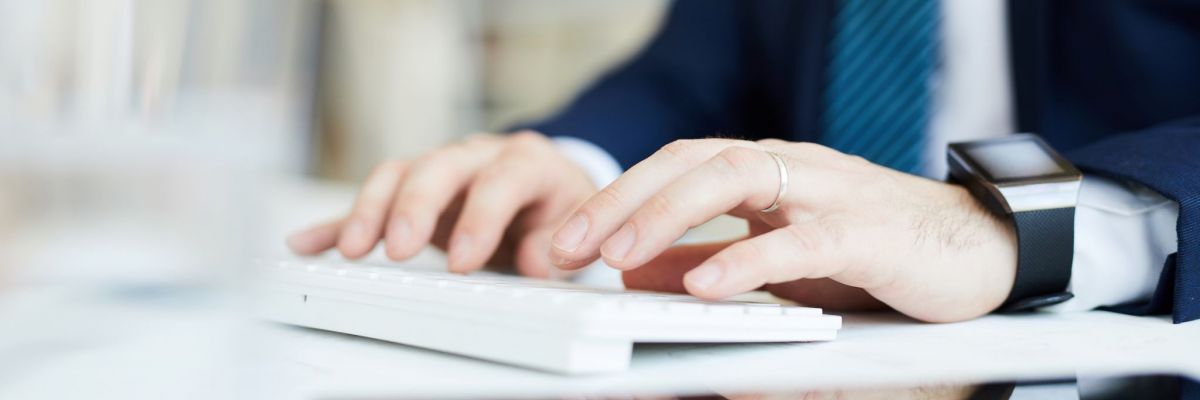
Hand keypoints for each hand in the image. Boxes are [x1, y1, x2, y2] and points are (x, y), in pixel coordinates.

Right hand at [287, 131, 596, 276]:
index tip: (463, 262)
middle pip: (437, 167)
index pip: (500, 179)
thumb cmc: (561, 205)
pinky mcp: (412, 192)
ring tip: (352, 250)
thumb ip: (557, 240)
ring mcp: (440, 169)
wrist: (550, 187)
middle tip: (398, 250)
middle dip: (413, 207)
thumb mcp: (576, 223)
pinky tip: (306, 243)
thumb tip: (536, 262)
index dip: (480, 218)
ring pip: (398, 175)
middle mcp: (477, 156)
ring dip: (370, 210)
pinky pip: (371, 203)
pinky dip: (337, 223)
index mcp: (525, 160)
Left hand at [550, 138, 1016, 321]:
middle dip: (622, 202)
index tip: (564, 241)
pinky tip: (706, 286)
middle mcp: (789, 170)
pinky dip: (747, 260)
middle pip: (691, 161)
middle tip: (567, 247)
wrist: (978, 248)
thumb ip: (708, 258)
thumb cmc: (874, 249)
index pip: (674, 167)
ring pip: (735, 179)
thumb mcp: (774, 259)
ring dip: (668, 215)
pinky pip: (799, 241)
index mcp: (765, 173)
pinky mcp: (866, 233)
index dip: (615, 198)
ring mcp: (827, 194)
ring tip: (618, 257)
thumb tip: (636, 272)